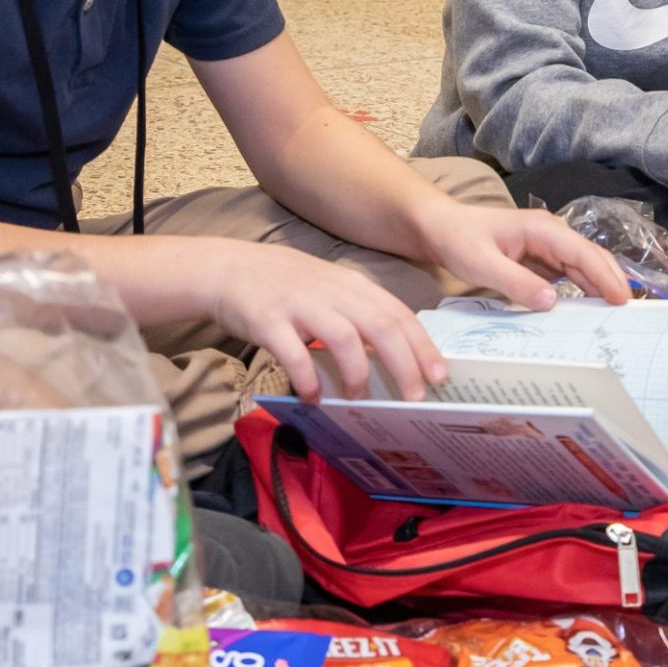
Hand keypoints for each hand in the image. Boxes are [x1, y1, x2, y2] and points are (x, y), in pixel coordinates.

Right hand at [210, 244, 448, 402]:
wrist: (227, 268)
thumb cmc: (284, 286)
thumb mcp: (329, 290)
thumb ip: (359, 315)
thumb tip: (394, 355)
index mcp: (352, 286)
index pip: (398, 314)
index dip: (422, 346)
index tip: (440, 375)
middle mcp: (333, 292)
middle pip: (381, 326)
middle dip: (404, 364)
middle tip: (415, 396)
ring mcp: (301, 304)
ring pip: (344, 338)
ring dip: (357, 373)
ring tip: (359, 397)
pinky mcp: (269, 320)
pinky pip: (295, 353)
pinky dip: (308, 378)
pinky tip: (313, 396)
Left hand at [417, 202, 635, 307]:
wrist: (438, 227)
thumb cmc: (457, 239)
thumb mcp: (481, 263)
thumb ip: (516, 282)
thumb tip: (552, 302)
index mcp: (541, 229)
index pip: (582, 253)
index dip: (605, 276)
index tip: (621, 300)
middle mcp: (550, 235)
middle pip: (590, 259)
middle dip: (612, 282)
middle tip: (629, 313)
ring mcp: (546, 247)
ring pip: (582, 268)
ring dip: (599, 288)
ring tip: (616, 316)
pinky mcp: (540, 260)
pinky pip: (567, 276)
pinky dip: (581, 291)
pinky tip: (589, 311)